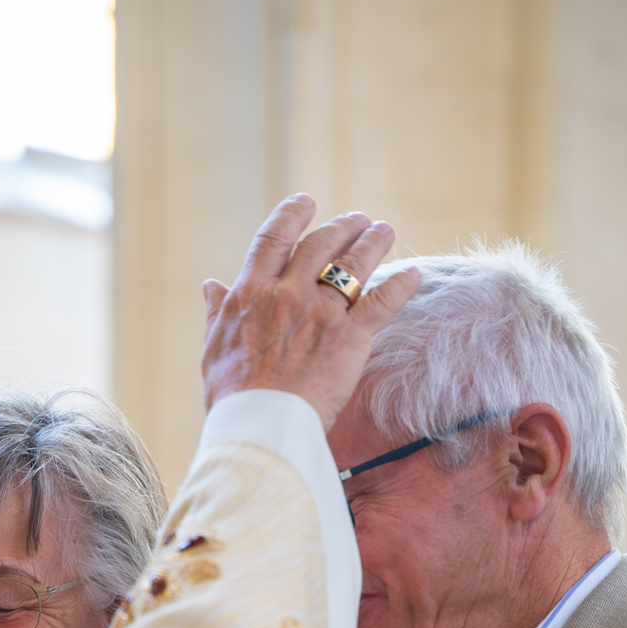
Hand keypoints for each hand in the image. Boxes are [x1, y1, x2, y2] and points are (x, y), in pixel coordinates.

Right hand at [200, 195, 419, 430]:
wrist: (260, 425)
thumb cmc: (232, 394)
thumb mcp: (214, 346)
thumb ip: (216, 311)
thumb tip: (211, 285)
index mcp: (253, 292)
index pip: (273, 238)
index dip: (292, 214)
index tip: (306, 202)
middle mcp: (288, 293)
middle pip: (320, 245)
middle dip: (342, 227)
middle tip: (357, 220)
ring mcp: (321, 313)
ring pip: (354, 265)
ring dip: (373, 242)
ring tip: (384, 231)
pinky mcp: (350, 337)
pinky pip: (383, 302)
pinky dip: (402, 285)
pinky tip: (415, 274)